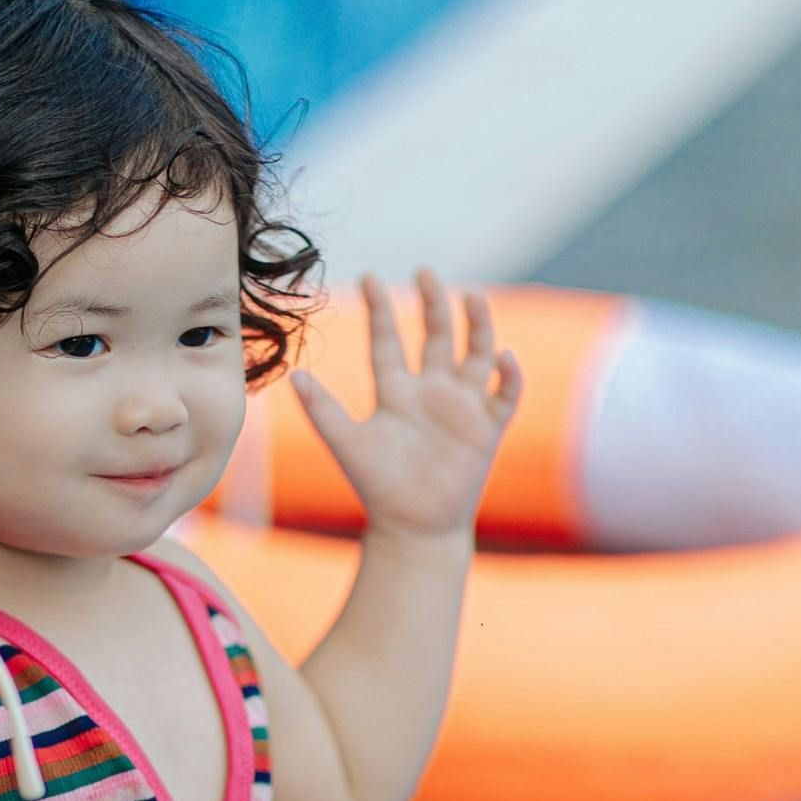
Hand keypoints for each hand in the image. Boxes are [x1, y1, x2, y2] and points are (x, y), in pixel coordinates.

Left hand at [289, 270, 521, 538]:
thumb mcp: (346, 444)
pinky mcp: (487, 427)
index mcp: (396, 392)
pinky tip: (504, 356)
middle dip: (434, 304)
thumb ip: (322, 410)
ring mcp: (462, 407)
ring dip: (478, 326)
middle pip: (437, 336)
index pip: (389, 341)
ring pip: (476, 354)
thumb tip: (293, 376)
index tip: (370, 278)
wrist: (413, 528)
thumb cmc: (378, 488)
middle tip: (426, 272)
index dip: (380, 310)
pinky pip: (504, 394)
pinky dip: (508, 375)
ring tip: (473, 297)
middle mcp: (431, 392)